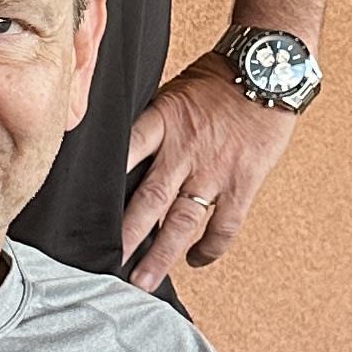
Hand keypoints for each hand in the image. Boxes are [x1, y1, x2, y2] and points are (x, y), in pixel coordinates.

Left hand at [119, 56, 303, 292]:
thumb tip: (121, 151)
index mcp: (161, 121)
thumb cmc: (220, 77)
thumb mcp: (173, 91)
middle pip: (148, 201)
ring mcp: (214, 171)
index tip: (81, 211)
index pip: (123, 154)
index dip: (101, 184)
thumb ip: (152, 124)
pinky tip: (195, 261)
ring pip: (182, 222)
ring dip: (161, 255)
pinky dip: (210, 248)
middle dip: (126, 236)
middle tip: (105, 266)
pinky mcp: (243, 182)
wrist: (271, 68)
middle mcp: (184, 151)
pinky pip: (224, 225)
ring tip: (141, 283)